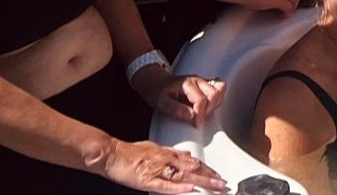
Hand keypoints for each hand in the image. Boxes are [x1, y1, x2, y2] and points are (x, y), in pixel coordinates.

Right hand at [98, 138, 227, 193]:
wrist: (112, 154)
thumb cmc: (130, 152)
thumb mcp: (154, 147)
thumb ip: (172, 152)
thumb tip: (187, 154)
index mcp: (168, 154)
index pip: (193, 162)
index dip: (208, 169)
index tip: (219, 175)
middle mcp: (167, 160)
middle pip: (193, 169)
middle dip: (210, 177)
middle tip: (224, 184)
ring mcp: (158, 170)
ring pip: (185, 176)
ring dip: (202, 181)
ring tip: (215, 186)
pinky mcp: (148, 180)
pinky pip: (166, 185)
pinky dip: (179, 187)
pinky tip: (190, 188)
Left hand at [132, 69, 225, 126]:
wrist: (156, 82)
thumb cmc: (158, 91)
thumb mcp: (162, 102)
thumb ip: (176, 109)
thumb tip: (192, 116)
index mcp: (188, 83)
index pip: (201, 99)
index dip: (200, 114)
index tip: (196, 124)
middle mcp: (198, 80)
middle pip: (214, 94)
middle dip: (208, 109)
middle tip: (198, 119)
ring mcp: (203, 82)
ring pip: (220, 90)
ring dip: (214, 104)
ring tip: (203, 113)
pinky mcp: (205, 85)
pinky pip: (219, 89)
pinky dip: (217, 99)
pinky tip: (208, 107)